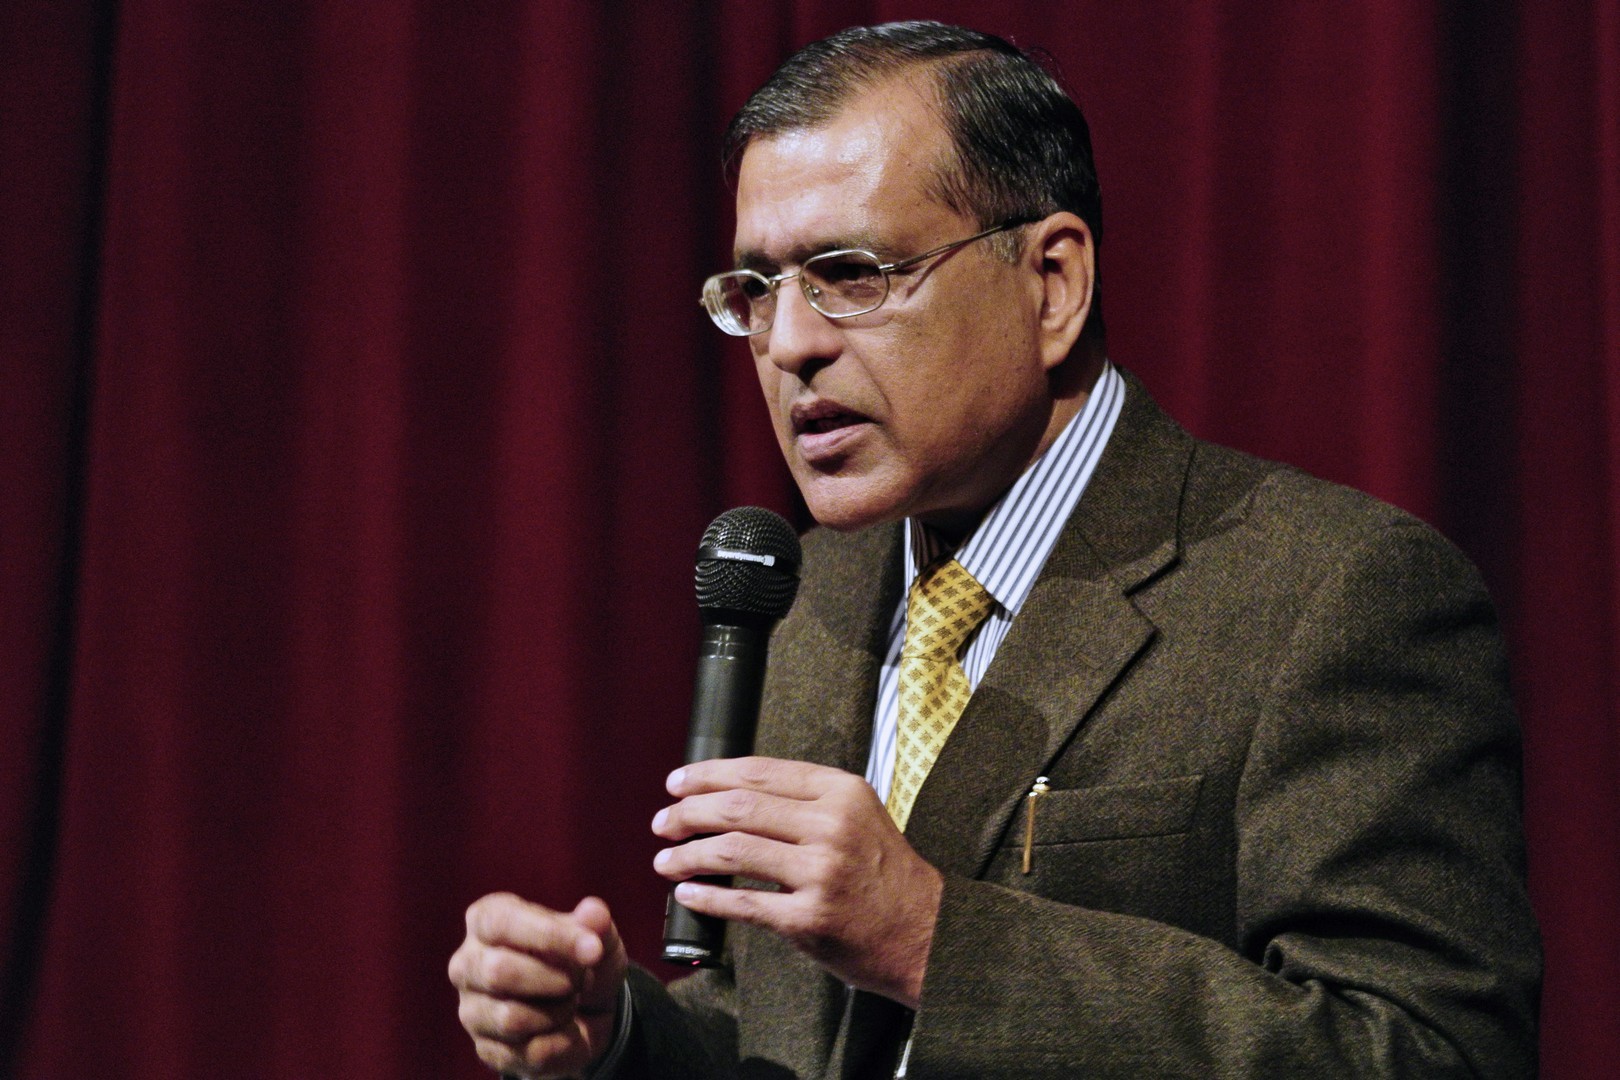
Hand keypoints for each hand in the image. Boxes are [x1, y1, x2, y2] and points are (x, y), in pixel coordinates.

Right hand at [448, 893, 626, 1078]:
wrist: (587, 1011)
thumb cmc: (581, 960)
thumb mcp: (597, 936)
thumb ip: (596, 923)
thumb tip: (594, 913)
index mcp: (486, 920)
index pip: (502, 923)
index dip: (549, 936)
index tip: (593, 950)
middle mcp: (467, 963)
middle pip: (498, 972)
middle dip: (556, 979)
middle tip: (581, 979)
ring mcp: (471, 1009)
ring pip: (511, 1018)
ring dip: (559, 1011)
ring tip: (570, 1001)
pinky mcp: (485, 1048)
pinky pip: (527, 1051)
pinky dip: (561, 1041)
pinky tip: (564, 1027)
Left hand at [652, 757, 943, 1006]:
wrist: (928, 933)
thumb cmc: (886, 875)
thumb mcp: (858, 816)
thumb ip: (805, 800)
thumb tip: (730, 792)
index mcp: (841, 792)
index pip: (758, 772)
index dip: (708, 774)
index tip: (678, 782)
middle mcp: (832, 826)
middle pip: (738, 807)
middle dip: (689, 812)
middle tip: (663, 822)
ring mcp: (821, 873)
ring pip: (733, 851)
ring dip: (688, 854)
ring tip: (665, 860)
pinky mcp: (810, 919)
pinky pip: (743, 903)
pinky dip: (706, 897)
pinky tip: (688, 893)